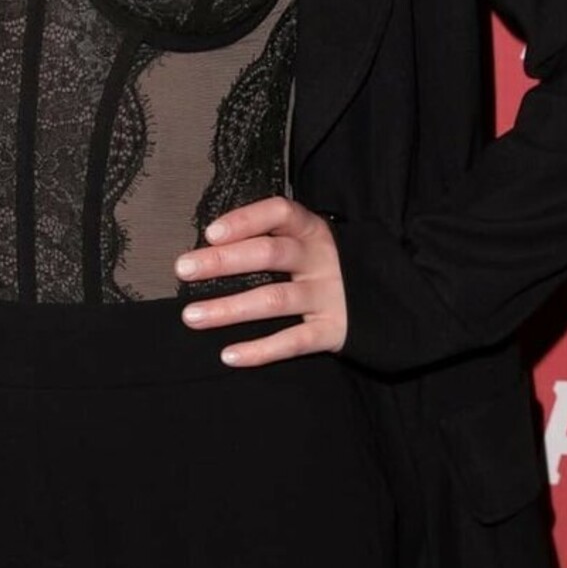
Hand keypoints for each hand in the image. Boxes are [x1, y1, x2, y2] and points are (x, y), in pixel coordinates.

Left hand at [173, 196, 347, 366]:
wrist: (382, 297)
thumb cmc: (321, 264)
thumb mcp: (305, 240)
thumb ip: (268, 237)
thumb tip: (209, 246)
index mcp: (311, 229)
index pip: (279, 212)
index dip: (244, 220)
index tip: (210, 233)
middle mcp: (319, 258)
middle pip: (269, 254)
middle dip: (222, 262)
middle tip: (183, 269)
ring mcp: (328, 294)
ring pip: (274, 300)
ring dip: (229, 309)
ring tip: (192, 315)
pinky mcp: (332, 330)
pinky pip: (292, 341)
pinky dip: (260, 350)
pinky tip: (229, 355)